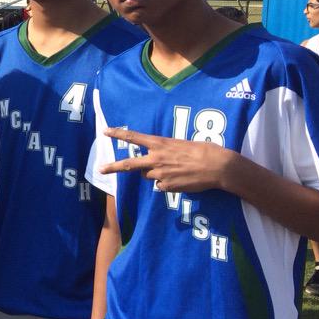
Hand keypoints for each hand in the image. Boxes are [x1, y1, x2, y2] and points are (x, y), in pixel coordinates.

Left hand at [99, 127, 235, 193]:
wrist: (217, 167)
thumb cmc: (203, 151)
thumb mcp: (181, 144)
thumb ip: (165, 151)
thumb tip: (158, 160)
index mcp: (160, 144)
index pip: (134, 137)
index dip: (118, 134)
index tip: (105, 131)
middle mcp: (156, 159)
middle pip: (130, 164)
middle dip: (113, 167)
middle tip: (100, 169)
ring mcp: (160, 174)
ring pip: (148, 175)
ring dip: (155, 173)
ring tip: (174, 170)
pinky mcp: (167, 187)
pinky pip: (161, 186)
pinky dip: (167, 184)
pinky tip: (181, 179)